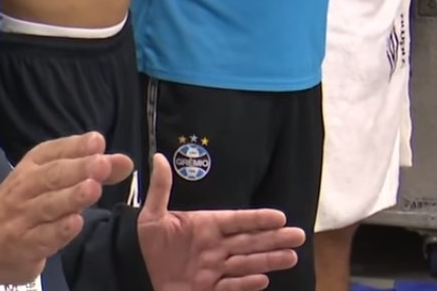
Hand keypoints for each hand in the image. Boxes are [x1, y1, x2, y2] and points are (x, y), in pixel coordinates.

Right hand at [0, 133, 133, 286]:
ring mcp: (22, 217)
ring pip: (49, 205)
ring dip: (71, 197)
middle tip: (102, 164)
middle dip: (78, 169)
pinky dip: (59, 231)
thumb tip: (124, 162)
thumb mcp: (49, 181)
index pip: (53, 151)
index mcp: (32, 166)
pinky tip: (75, 223)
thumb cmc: (22, 205)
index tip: (98, 141)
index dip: (76, 146)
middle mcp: (25, 188)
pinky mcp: (24, 245)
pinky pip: (43, 237)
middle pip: (52, 176)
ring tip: (93, 189)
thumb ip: (88, 171)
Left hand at [138, 155, 305, 290]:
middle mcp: (215, 246)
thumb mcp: (151, 214)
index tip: (279, 216)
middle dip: (273, 239)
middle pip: (249, 241)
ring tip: (291, 256)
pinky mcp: (209, 288)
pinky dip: (246, 283)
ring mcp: (214, 268)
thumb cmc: (146, 242)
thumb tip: (158, 157)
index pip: (236, 220)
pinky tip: (263, 279)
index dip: (257, 219)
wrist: (137, 270)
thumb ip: (160, 188)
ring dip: (268, 260)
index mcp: (205, 225)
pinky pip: (231, 285)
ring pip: (246, 263)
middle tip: (299, 235)